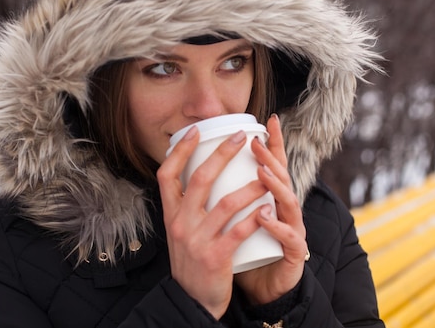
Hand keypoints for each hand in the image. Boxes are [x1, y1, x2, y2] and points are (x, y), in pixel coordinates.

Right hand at [157, 126, 268, 318]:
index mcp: (170, 214)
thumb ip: (185, 207)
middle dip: (222, 153)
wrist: (192, 302)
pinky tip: (268, 206)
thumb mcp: (179, 232)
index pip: (166, 174)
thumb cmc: (191, 262)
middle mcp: (180, 224)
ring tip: (267, 173)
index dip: (180, 151)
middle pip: (200, 179)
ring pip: (225, 203)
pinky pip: (239, 231)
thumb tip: (199, 173)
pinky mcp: (216, 257)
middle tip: (241, 137)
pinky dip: (255, 217)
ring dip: (250, 185)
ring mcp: (197, 240)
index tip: (196, 132)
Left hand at [234, 114, 307, 304]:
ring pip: (288, 203)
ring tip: (261, 173)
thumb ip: (222, 198)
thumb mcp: (230, 220)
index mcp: (269, 200)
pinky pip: (287, 237)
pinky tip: (263, 215)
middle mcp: (283, 211)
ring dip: (274, 185)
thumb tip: (195, 170)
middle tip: (254, 141)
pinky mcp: (292, 253)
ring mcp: (291, 230)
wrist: (260, 290)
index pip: (273, 167)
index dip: (273, 144)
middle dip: (270, 157)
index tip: (266, 120)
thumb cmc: (243, 251)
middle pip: (282, 178)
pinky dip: (275, 225)